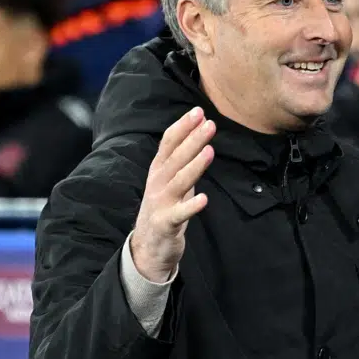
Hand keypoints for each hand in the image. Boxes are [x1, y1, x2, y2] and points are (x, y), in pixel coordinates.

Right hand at [130, 107, 215, 282]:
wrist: (148, 247)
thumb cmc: (165, 209)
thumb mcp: (172, 182)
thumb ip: (182, 162)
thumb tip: (199, 137)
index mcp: (158, 171)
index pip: (168, 143)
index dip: (183, 127)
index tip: (199, 111)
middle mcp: (157, 183)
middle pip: (176, 158)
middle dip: (193, 140)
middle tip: (210, 123)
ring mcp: (160, 203)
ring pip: (179, 181)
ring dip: (194, 166)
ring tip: (210, 151)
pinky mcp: (166, 223)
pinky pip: (179, 214)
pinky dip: (191, 206)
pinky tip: (204, 198)